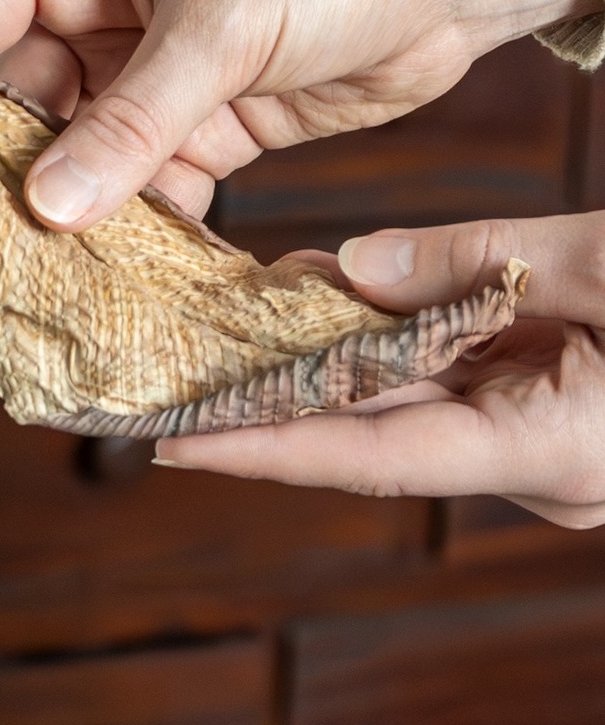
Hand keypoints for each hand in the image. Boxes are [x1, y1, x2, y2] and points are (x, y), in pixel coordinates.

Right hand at [0, 0, 603, 227]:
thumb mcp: (221, 27)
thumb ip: (130, 122)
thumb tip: (45, 208)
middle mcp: (93, 2)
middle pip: (8, 100)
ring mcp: (145, 65)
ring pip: (72, 152)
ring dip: (66, 211)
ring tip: (48, 276)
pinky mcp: (202, 119)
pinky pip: (142, 182)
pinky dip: (135, 226)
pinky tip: (125, 274)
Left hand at [158, 212, 604, 526]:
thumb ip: (482, 261)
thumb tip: (355, 266)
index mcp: (551, 450)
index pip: (371, 458)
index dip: (264, 448)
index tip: (172, 442)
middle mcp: (537, 464)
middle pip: (371, 428)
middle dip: (271, 390)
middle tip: (173, 360)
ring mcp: (543, 440)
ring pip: (404, 396)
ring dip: (324, 351)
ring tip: (231, 310)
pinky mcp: (550, 407)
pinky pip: (448, 374)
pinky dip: (387, 334)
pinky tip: (327, 289)